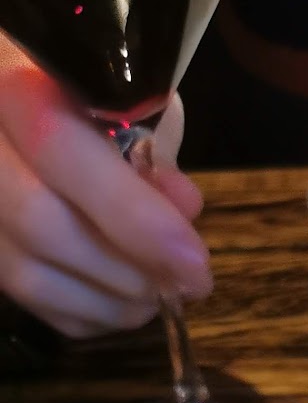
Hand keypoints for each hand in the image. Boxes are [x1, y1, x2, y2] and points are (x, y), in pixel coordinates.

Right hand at [0, 35, 211, 336]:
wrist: (25, 125)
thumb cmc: (80, 102)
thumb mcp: (118, 103)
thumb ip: (148, 149)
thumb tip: (184, 207)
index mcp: (12, 88)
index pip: (60, 149)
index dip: (133, 214)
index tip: (195, 262)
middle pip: (41, 224)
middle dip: (128, 268)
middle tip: (185, 284)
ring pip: (31, 277)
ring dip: (113, 301)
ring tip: (160, 293)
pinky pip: (34, 304)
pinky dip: (91, 314)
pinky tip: (124, 300)